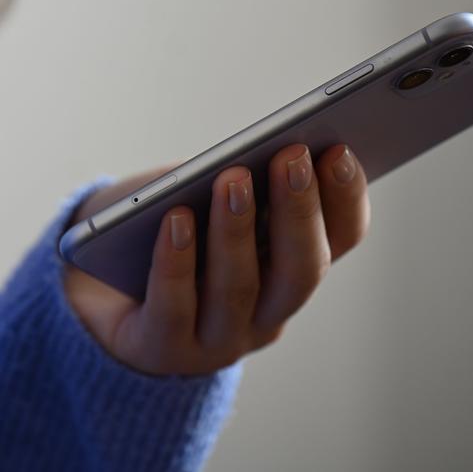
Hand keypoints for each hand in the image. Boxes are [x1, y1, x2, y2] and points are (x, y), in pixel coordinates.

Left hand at [64, 143, 369, 375]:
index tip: (339, 150)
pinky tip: (175, 220)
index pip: (340, 239)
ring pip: (239, 289)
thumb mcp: (209, 196)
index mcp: (291, 267)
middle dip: (300, 211)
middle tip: (292, 157)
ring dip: (238, 231)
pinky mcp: (162, 349)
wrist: (101, 287)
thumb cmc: (170, 225)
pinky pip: (173, 311)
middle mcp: (267, 310)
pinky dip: (176, 262)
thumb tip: (256, 149)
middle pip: (301, 270)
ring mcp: (218, 338)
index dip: (346, 198)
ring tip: (233, 179)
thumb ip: (237, 182)